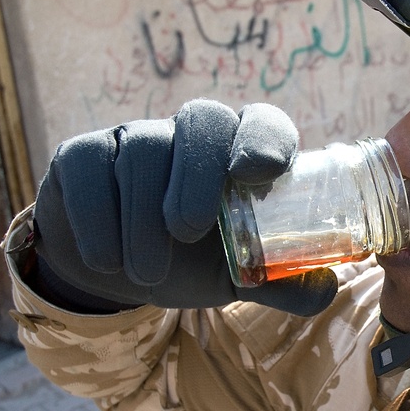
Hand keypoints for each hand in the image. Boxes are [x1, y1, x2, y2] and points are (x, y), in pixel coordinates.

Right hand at [31, 100, 337, 314]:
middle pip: (202, 121)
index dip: (264, 136)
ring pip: (141, 154)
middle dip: (197, 176)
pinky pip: (89, 171)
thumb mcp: (236, 277)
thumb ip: (280, 283)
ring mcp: (133, 138)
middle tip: (190, 232)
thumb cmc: (188, 263)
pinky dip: (98, 221)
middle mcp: (189, 134)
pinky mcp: (82, 154)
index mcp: (237, 154)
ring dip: (144, 222)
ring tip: (149, 274)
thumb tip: (327, 289)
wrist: (111, 271)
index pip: (261, 122)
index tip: (261, 170)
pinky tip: (107, 260)